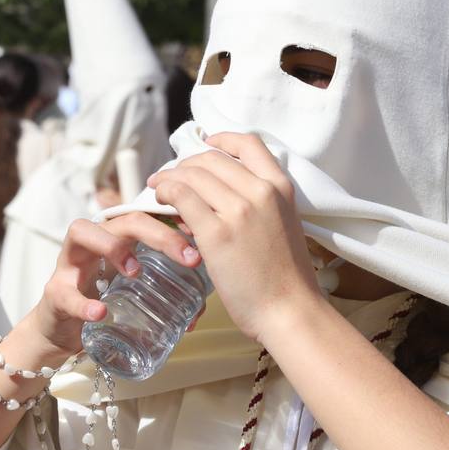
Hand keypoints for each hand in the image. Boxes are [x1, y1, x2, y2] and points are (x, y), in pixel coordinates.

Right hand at [32, 210, 201, 356]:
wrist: (61, 330)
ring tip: (136, 272)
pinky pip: (65, 292)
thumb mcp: (135, 288)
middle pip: (125, 220)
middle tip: (189, 257)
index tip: (202, 233)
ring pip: (83, 232)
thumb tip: (199, 309)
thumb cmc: (103, 299)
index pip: (149, 214)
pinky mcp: (54, 292)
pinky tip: (99, 312)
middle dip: (160, 234)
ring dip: (112, 246)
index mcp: (119, 237)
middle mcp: (94, 240)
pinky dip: (83, 302)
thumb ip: (165, 291)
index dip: (175, 217)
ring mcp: (70, 263)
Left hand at [146, 132, 323, 344]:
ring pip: (192, 175)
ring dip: (169, 177)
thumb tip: (218, 194)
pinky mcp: (217, 234)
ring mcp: (239, 211)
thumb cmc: (286, 276)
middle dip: (186, 164)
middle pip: (212, 159)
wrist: (290, 310)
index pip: (248, 143)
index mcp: (280, 187)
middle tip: (171, 176)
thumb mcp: (283, 224)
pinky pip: (182, 197)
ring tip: (158, 188)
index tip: (206, 144)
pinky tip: (159, 201)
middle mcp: (261, 192)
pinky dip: (165, 192)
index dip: (222, 139)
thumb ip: (258, 204)